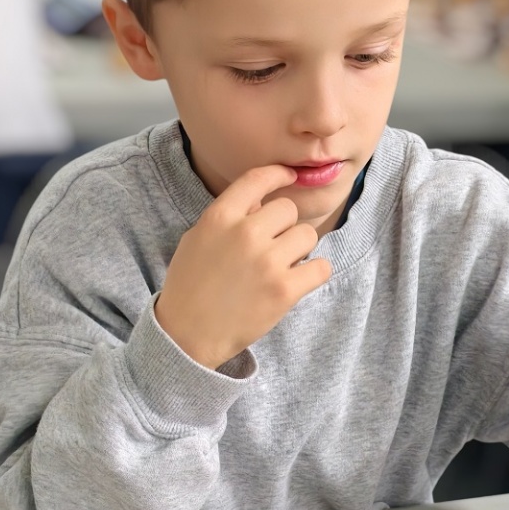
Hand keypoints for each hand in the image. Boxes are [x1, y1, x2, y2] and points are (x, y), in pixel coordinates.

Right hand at [154, 165, 332, 369]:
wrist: (187, 335)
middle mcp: (245, 234)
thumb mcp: (198, 239)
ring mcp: (267, 262)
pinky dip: (314, 273)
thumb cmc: (190, 286)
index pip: (258, 179)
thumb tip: (262, 199)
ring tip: (283, 266)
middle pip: (288, 209)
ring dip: (299, 249)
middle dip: (284, 226)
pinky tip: (299, 280)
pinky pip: (321, 267)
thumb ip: (229, 216)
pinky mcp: (284, 290)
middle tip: (273, 247)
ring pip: (307, 235)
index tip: (289, 176)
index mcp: (220, 217)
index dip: (278, 174)